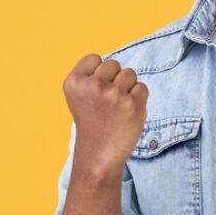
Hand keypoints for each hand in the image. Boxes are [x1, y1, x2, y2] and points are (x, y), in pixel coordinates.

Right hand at [62, 53, 148, 176]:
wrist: (98, 156)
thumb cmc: (92, 123)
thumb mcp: (80, 97)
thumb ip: (92, 76)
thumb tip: (115, 63)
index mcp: (74, 82)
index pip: (94, 58)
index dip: (98, 73)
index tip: (94, 93)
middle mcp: (92, 86)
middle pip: (114, 64)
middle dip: (114, 79)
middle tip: (107, 103)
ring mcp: (114, 95)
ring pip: (130, 74)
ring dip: (127, 88)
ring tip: (117, 108)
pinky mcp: (133, 105)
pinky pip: (142, 88)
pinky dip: (138, 99)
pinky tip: (127, 113)